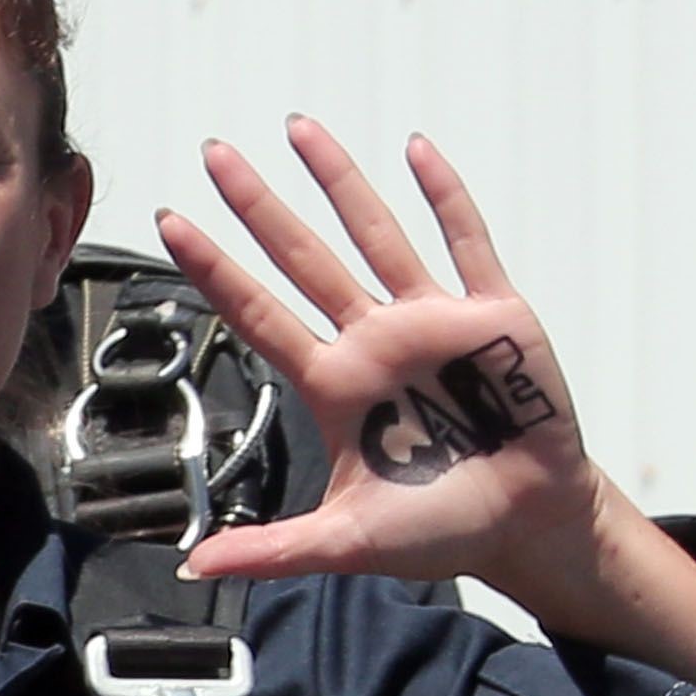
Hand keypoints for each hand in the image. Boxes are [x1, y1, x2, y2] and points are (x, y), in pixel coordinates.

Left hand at [158, 121, 600, 597]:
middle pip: (302, 259)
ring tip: (298, 128)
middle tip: (213, 151)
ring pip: (375, 234)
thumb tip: (192, 568)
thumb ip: (272, 550)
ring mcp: (431, 321)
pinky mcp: (493, 316)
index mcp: (335, 386)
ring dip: (338, 181)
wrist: (525, 526)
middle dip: (257, 205)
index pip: (259, 315)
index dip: (215, 271)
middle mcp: (374, 341)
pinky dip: (444, 196)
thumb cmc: (439, 529)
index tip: (170, 223)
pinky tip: (416, 149)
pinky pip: (465, 244)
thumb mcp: (346, 543)